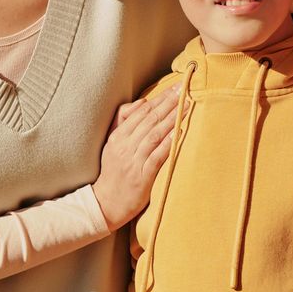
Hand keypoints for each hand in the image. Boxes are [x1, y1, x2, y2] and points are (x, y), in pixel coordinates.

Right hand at [91, 89, 180, 227]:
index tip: (174, 88)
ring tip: (186, 107)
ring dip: (171, 119)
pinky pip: (157, 156)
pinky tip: (179, 132)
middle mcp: (124, 146)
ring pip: (154, 135)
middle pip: (149, 120)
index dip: (159, 99)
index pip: (141, 113)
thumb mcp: (113, 144)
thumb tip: (143, 103)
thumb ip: (124, 122)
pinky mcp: (142, 176)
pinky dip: (168, 143)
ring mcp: (133, 161)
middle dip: (168, 103)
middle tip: (183, 90)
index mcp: (117, 137)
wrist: (106, 202)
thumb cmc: (113, 172)